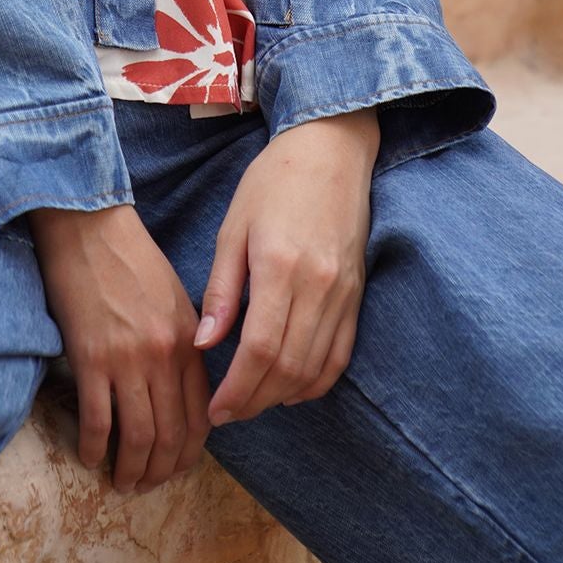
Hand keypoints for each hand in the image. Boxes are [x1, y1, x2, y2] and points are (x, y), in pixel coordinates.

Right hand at [25, 201, 212, 494]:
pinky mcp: (90, 358)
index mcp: (188, 342)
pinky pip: (97, 420)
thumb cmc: (130, 259)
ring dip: (131, 469)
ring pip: (137, 436)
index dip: (189, 452)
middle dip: (161, 470)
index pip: (199, 415)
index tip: (177, 467)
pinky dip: (96, 448)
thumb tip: (184, 391)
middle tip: (148, 486)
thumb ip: (185, 344)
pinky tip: (91, 458)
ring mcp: (127, 360)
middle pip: (170, 434)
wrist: (88, 226)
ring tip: (122, 483)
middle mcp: (163, 356)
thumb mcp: (174, 299)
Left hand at [195, 108, 378, 427]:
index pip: (260, 349)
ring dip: (282, 396)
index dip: (237, 389)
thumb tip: (204, 345)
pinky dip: (316, 381)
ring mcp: (344, 293)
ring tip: (252, 403)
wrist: (331, 149)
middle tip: (227, 414)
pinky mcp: (358, 294)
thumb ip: (221, 289)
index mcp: (280, 266)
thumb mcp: (233, 227)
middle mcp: (318, 286)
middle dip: (255, 401)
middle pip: (288, 368)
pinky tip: (291, 387)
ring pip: (316, 367)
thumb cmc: (273, 181)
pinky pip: (341, 354)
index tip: (215, 410)